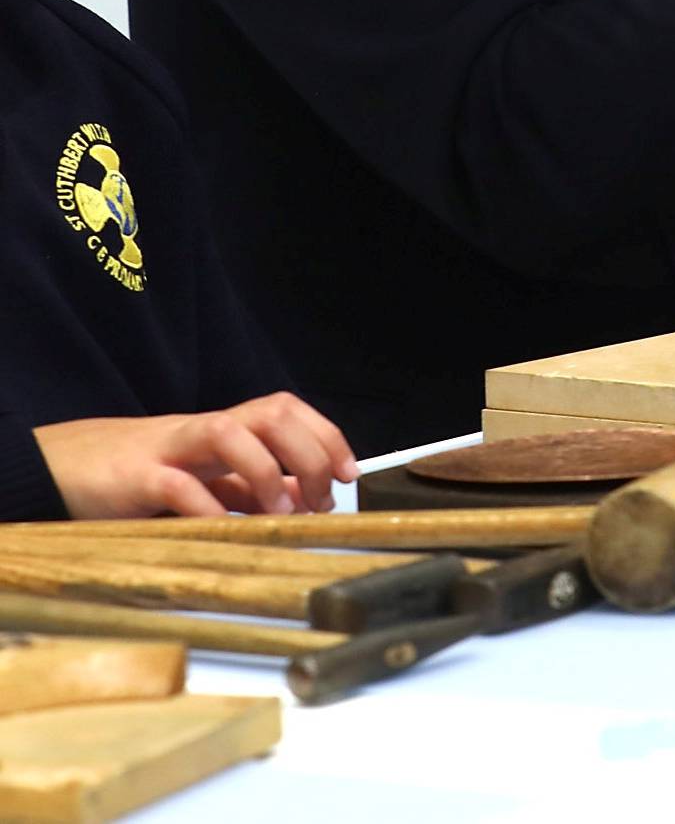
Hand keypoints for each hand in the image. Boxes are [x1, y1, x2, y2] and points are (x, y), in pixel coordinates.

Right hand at [33, 393, 358, 519]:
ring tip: (280, 512)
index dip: (324, 435)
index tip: (348, 473)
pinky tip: (222, 528)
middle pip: (271, 412)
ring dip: (264, 469)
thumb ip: (246, 488)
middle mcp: (203, 431)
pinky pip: (175, 484)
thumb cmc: (138, 475)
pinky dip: (204, 505)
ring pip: (227, 431)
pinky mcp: (133, 478)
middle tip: (320, 497)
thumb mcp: (202, 479)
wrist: (60, 466)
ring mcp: (169, 449)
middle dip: (308, 450)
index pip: (287, 412)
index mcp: (224, 430)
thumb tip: (301, 500)